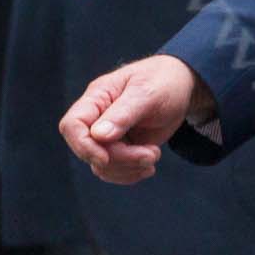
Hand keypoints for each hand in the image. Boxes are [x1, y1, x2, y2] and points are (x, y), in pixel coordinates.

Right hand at [59, 55, 205, 184]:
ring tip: (154, 155)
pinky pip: (114, 171)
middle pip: (89, 150)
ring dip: (129, 168)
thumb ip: (123, 113)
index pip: (72, 125)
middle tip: (152, 154)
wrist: (182, 86)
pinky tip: (149, 166)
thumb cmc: (164, 81)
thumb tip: (98, 135)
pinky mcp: (119, 149)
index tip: (106, 157)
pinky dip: (131, 173)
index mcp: (97, 97)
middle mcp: (96, 117)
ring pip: (101, 166)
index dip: (84, 146)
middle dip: (120, 159)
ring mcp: (106, 135)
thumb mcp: (148, 93)